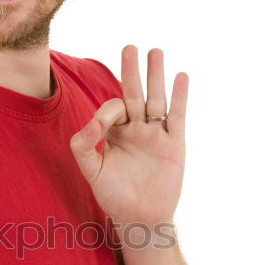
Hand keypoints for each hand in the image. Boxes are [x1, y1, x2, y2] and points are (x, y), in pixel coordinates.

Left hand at [69, 46, 187, 227]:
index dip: (107, 110)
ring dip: (156, 76)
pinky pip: (177, 115)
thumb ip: (83, 144)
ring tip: (155, 51)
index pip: (112, 108)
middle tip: (130, 47)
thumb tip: (91, 121)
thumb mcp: (91, 170)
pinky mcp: (174, 143)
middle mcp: (135, 129)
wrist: (140, 217)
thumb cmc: (113, 195)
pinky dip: (179, 96)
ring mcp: (156, 134)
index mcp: (114, 132)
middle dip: (131, 71)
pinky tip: (181, 76)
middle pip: (134, 93)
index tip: (102, 125)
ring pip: (156, 99)